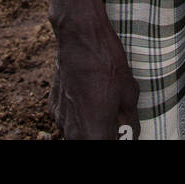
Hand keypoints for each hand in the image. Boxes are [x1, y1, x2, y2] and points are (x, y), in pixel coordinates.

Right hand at [49, 14, 140, 139]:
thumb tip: (131, 132)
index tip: (125, 134)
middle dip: (106, 135)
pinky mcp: (53, 107)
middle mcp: (72, 133)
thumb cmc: (106, 63)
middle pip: (92, 142)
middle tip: (117, 123)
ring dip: (92, 127)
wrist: (80, 37)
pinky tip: (90, 97)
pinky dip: (80, 115)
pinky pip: (68, 120)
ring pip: (78, 134)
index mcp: (94, 134)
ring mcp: (60, 120)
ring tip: (104, 107)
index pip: (110, 146)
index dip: (120, 140)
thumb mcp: (128, 93)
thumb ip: (129, 120)